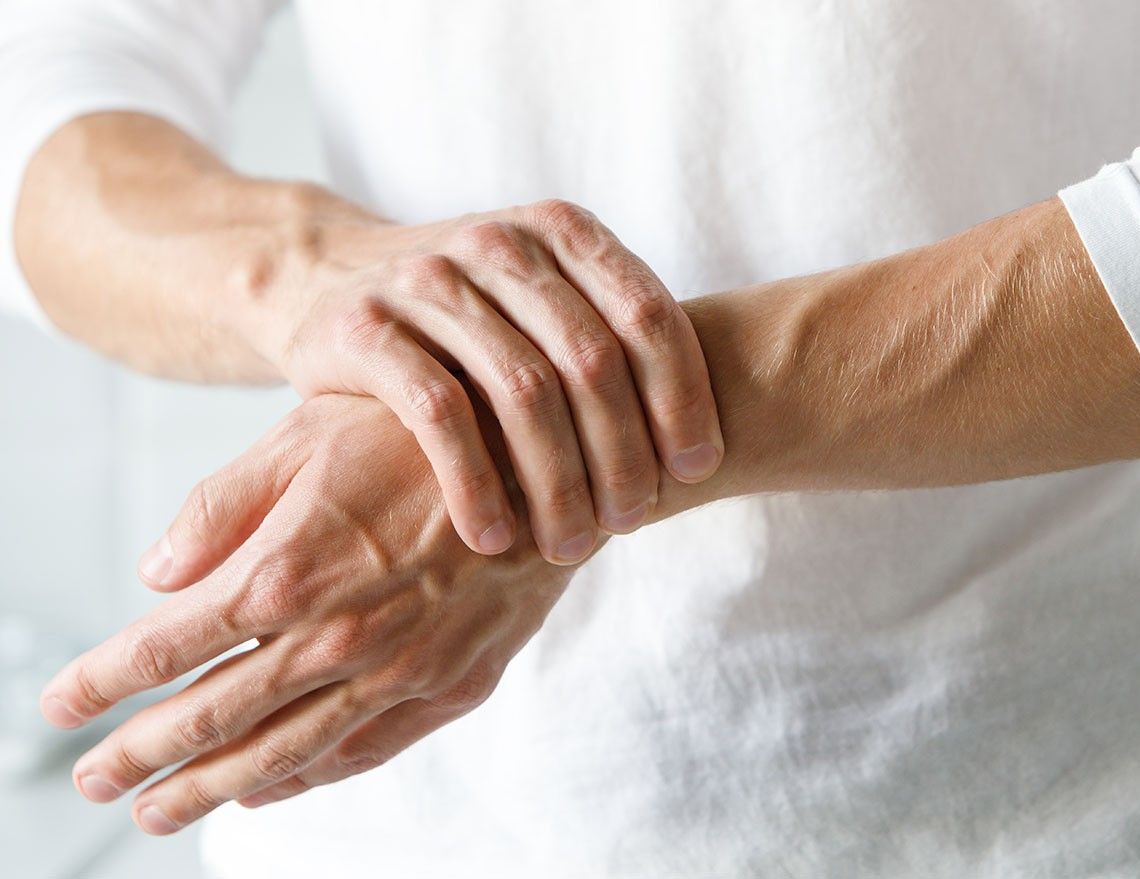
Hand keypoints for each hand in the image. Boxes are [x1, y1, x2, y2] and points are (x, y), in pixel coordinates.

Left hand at [41, 395, 576, 833]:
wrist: (555, 456)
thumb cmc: (425, 432)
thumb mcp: (312, 433)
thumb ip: (226, 505)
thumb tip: (156, 573)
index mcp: (289, 570)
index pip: (167, 647)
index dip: (103, 681)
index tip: (58, 705)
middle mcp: (337, 637)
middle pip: (214, 717)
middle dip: (141, 756)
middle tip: (91, 782)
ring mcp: (400, 672)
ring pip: (285, 752)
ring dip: (211, 788)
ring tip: (160, 812)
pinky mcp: (454, 685)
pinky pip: (364, 751)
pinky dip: (308, 778)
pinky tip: (271, 792)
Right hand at [226, 197, 722, 566]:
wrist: (325, 278)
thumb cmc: (463, 313)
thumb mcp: (539, 300)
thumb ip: (609, 339)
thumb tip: (701, 446)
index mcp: (560, 230)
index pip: (648, 314)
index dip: (683, 397)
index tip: (695, 470)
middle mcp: (500, 243)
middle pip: (591, 361)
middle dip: (622, 455)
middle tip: (629, 524)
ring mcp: (428, 280)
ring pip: (522, 392)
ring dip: (557, 483)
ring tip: (569, 545)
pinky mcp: (366, 327)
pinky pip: (440, 416)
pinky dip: (476, 485)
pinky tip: (493, 538)